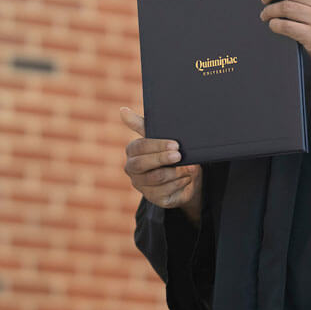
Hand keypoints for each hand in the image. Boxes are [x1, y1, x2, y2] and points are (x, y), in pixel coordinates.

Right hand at [120, 107, 201, 222]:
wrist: (188, 176)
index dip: (157, 146)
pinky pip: (166, 191)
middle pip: (142, 165)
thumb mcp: (161, 136)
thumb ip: (142, 124)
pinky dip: (180, 183)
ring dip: (176, 172)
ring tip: (188, 167)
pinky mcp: (153, 198)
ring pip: (156, 178)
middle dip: (162, 159)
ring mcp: (141, 185)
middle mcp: (132, 169)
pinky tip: (186, 178)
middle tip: (179, 156)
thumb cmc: (171, 152)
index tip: (174, 145)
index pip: (139, 147)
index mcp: (132, 151)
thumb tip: (122, 111)